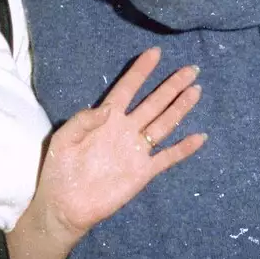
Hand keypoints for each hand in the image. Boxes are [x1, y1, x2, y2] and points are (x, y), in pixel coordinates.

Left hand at [38, 47, 205, 240]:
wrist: (65, 205)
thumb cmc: (60, 170)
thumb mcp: (64, 139)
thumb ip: (83, 120)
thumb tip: (107, 108)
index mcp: (106, 118)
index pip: (127, 88)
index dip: (141, 71)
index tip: (155, 52)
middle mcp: (126, 130)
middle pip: (154, 102)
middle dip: (171, 85)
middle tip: (190, 69)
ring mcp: (136, 150)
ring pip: (164, 124)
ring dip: (180, 108)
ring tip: (196, 91)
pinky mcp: (143, 172)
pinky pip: (167, 158)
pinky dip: (184, 148)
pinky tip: (200, 137)